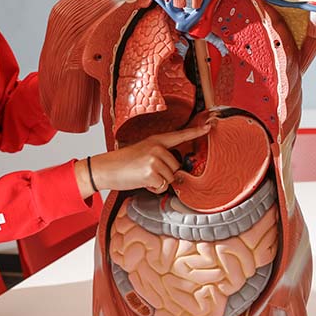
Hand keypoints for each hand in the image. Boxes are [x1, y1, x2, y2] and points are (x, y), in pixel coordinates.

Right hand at [77, 124, 210, 194]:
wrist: (105, 168)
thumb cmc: (124, 163)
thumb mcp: (143, 153)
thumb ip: (161, 157)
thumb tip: (177, 173)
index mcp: (156, 140)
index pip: (180, 135)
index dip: (197, 131)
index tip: (210, 126)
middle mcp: (158, 148)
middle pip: (176, 167)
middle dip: (165, 175)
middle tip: (146, 172)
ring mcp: (155, 159)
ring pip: (170, 179)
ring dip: (159, 183)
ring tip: (143, 176)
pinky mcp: (151, 172)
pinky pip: (163, 187)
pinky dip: (154, 189)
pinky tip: (142, 182)